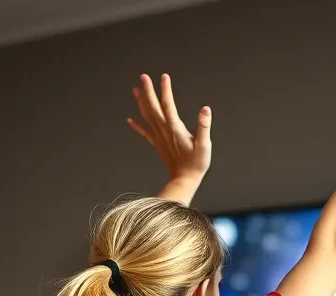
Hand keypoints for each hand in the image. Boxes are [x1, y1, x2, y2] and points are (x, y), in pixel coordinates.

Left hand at [128, 73, 211, 187]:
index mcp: (175, 128)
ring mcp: (159, 138)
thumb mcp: (204, 145)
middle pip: (153, 107)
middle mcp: (164, 131)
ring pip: (147, 117)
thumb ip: (204, 126)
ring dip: (141, 103)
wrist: (184, 180)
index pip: (168, 105)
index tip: (164, 76)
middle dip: (148, 91)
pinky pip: (144, 133)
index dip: (166, 90)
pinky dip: (137, 126)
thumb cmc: (196, 164)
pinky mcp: (157, 145)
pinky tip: (129, 120)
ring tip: (135, 90)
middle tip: (143, 76)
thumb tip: (205, 109)